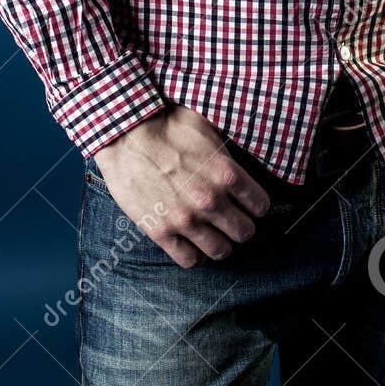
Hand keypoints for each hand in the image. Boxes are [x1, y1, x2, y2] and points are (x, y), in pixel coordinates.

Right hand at [90, 104, 270, 268]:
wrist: (124, 135)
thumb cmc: (165, 125)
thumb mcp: (206, 127)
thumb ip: (227, 149)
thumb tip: (243, 150)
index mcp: (226, 174)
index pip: (260, 206)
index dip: (255, 205)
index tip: (247, 204)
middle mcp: (211, 201)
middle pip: (245, 232)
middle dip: (240, 226)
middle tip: (230, 219)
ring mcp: (186, 220)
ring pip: (221, 251)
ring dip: (220, 243)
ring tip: (212, 234)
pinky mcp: (161, 232)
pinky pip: (190, 260)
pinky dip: (195, 255)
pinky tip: (191, 243)